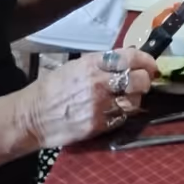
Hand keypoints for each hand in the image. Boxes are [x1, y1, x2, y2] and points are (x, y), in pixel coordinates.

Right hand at [20, 47, 156, 148]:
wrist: (32, 116)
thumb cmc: (53, 87)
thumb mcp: (76, 65)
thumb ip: (102, 63)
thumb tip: (128, 59)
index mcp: (93, 63)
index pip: (130, 58)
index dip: (146, 61)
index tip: (151, 66)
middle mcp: (98, 82)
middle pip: (138, 80)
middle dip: (145, 81)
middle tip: (144, 82)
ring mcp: (99, 106)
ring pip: (134, 102)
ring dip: (135, 99)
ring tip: (128, 98)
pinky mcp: (97, 125)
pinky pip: (121, 118)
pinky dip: (123, 114)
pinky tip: (116, 111)